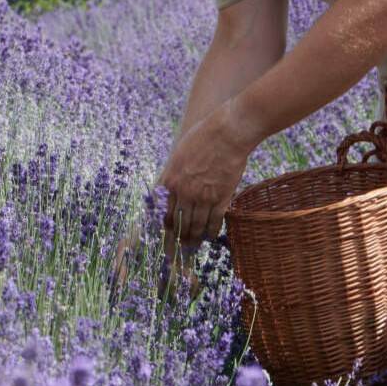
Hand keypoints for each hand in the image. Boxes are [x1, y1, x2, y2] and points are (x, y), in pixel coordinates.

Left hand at [158, 101, 260, 246]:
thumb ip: (172, 174)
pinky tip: (210, 238)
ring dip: (192, 239)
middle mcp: (183, 192)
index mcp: (169, 180)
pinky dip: (211, 232)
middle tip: (174, 252)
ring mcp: (202, 196)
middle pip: (176, 224)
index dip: (160, 228)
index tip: (159, 238)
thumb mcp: (178, 155)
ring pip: (194, 226)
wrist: (227, 133)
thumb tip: (167, 189)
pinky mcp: (221, 198)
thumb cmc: (202, 138)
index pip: (160, 212)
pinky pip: (214, 222)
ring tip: (190, 248)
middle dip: (174, 240)